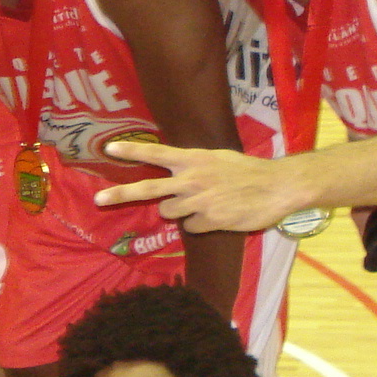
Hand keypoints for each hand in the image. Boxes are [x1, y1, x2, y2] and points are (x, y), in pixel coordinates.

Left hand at [92, 139, 312, 232]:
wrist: (278, 187)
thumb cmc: (248, 171)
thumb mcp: (218, 158)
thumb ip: (194, 165)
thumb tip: (175, 175)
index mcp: (193, 159)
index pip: (156, 152)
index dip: (132, 151)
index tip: (109, 148)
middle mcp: (190, 178)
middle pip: (147, 188)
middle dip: (120, 194)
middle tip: (98, 199)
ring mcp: (197, 200)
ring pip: (169, 212)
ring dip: (179, 212)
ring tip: (203, 203)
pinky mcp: (208, 220)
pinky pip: (191, 227)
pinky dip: (200, 224)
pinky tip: (218, 215)